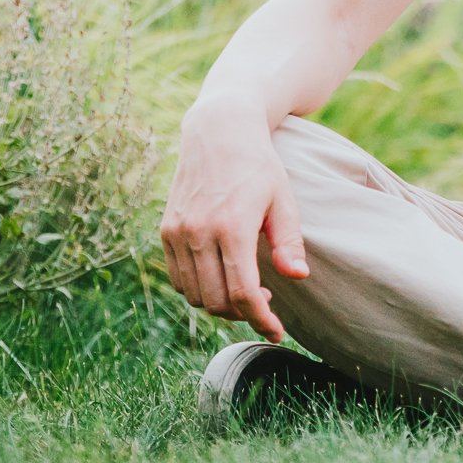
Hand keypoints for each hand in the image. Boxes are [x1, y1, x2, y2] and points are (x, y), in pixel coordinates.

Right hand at [159, 95, 308, 338]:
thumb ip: (288, 242)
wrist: (219, 130)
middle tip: (265, 303)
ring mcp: (177, 232)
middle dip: (243, 314)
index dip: (262, 321)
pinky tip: (219, 277)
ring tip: (244, 289)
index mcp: (233, 227)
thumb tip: (296, 277)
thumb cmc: (259, 165)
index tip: (277, 332)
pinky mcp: (166, 229)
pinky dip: (197, 289)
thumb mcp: (282, 200)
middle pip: (217, 302)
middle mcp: (199, 232)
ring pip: (194, 295)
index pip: (244, 294)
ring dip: (219, 305)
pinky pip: (178, 278)